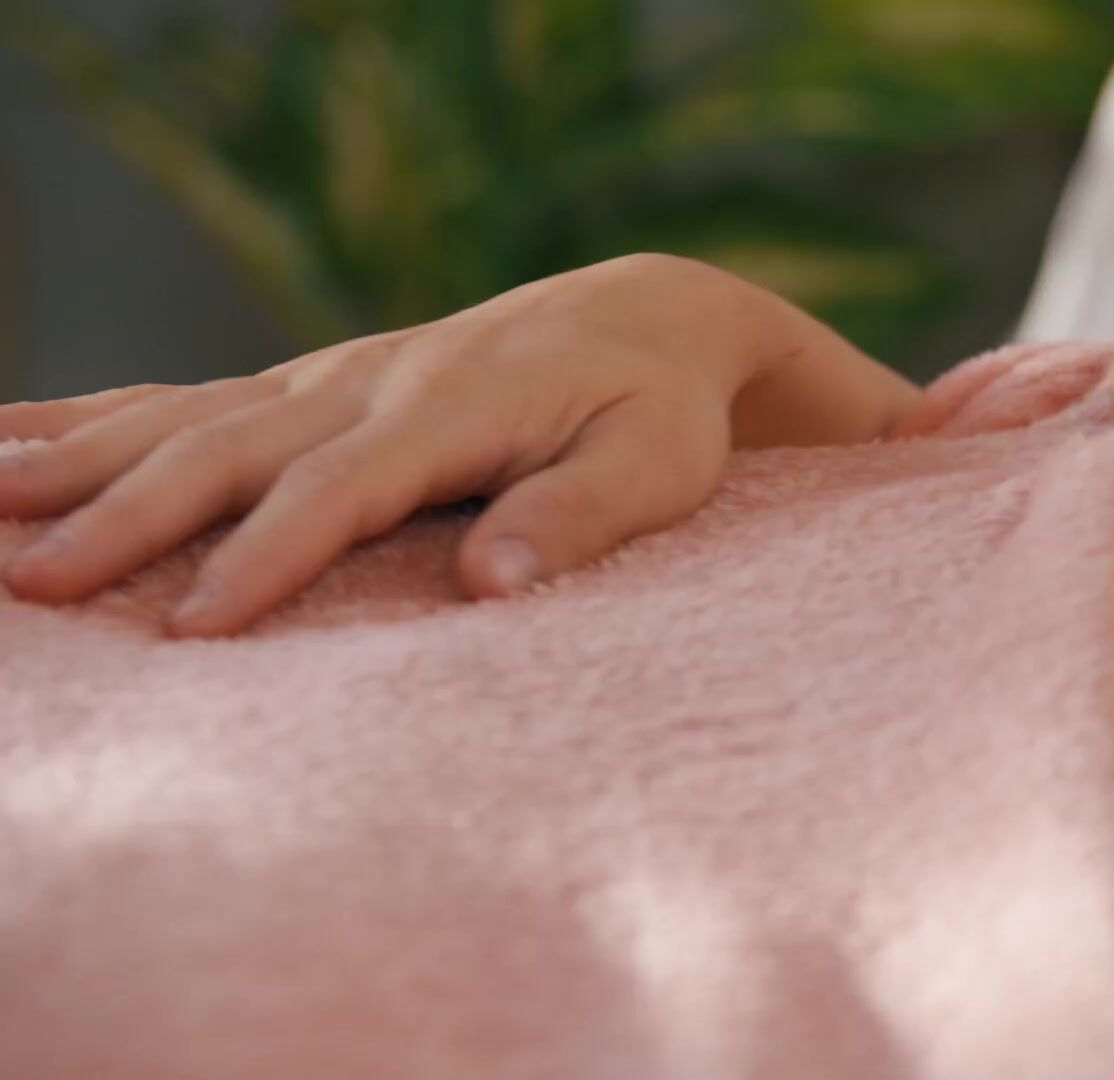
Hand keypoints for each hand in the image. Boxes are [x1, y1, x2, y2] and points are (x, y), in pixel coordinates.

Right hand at [0, 255, 819, 635]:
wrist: (640, 315)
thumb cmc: (656, 408)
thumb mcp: (656, 464)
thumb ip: (580, 516)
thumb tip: (491, 584)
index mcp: (452, 407)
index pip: (341, 490)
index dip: (267, 558)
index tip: (193, 628)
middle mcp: (370, 382)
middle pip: (230, 449)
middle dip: (129, 513)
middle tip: (34, 577)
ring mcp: (329, 376)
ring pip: (185, 414)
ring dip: (79, 455)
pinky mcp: (311, 383)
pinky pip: (188, 395)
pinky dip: (95, 414)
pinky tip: (10, 436)